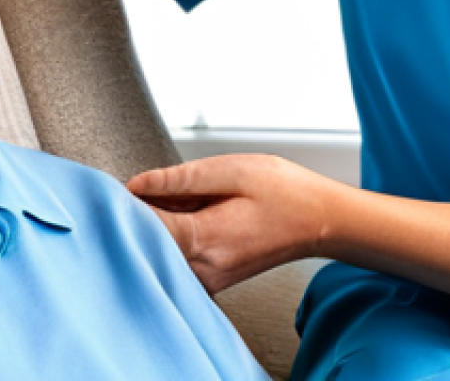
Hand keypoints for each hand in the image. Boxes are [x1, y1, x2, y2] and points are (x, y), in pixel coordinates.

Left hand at [127, 154, 341, 292]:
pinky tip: (195, 213)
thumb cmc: (284, 192)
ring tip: (189, 198)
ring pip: (161, 251)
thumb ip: (180, 179)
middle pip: (147, 243)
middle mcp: (203, 269)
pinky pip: (177, 257)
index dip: (129, 202)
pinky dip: (177, 234)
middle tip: (164, 186)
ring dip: (163, 222)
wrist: (320, 220)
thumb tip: (136, 184)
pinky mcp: (211, 279)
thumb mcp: (233, 170)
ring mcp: (208, 279)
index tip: (132, 183)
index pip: (142, 228)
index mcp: (206, 240)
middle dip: (144, 212)